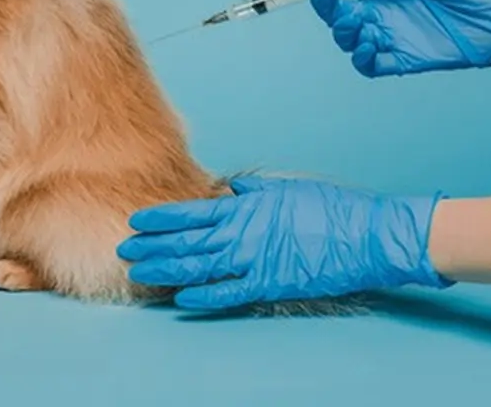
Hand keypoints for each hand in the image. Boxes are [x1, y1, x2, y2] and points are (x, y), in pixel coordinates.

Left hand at [116, 176, 450, 310]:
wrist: (367, 235)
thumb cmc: (330, 209)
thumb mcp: (286, 190)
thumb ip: (254, 192)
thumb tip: (231, 190)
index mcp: (244, 207)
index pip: (190, 212)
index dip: (159, 218)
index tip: (135, 221)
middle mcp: (242, 233)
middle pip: (186, 240)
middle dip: (151, 246)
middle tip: (123, 249)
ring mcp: (255, 259)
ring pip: (199, 266)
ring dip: (166, 270)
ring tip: (139, 273)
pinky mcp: (271, 283)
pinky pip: (230, 292)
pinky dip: (204, 296)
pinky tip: (180, 299)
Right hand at [298, 0, 490, 76]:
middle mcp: (385, 10)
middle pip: (339, 11)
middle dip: (325, 3)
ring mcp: (393, 35)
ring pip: (349, 38)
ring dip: (341, 31)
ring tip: (353, 22)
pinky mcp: (406, 59)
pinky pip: (372, 65)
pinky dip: (361, 58)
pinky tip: (367, 45)